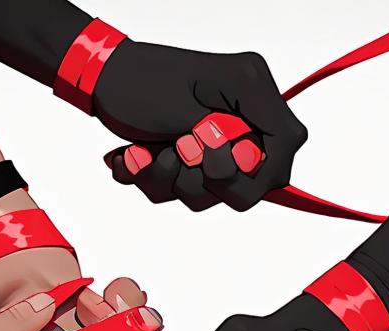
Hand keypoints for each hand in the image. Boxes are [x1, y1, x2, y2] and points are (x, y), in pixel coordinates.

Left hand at [95, 41, 306, 211]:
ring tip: (142, 153)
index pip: (287, 141)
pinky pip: (188, 190)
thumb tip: (244, 167)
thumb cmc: (133, 82)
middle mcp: (242, 112)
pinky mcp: (200, 155)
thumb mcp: (174, 110)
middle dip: (204, 181)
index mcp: (248, 88)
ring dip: (171, 181)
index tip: (215, 169)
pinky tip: (135, 156)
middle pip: (253, 180)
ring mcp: (221, 136)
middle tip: (172, 153)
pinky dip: (157, 181)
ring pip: (214, 192)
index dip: (262, 171)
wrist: (101, 80)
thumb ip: (213, 143)